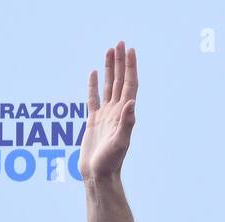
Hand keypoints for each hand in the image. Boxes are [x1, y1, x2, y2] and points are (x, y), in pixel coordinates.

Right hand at [80, 41, 136, 181]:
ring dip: (109, 69)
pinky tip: (93, 74)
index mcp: (124, 114)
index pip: (129, 85)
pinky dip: (93, 85)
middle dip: (120, 62)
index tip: (130, 50)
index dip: (130, 68)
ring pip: (108, 86)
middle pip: (120, 81)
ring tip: (109, 51)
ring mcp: (105, 116)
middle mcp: (117, 112)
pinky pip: (93, 98)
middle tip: (120, 43)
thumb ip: (126, 123)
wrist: (98, 176)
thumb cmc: (110, 162)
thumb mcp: (120, 142)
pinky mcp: (93, 121)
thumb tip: (131, 103)